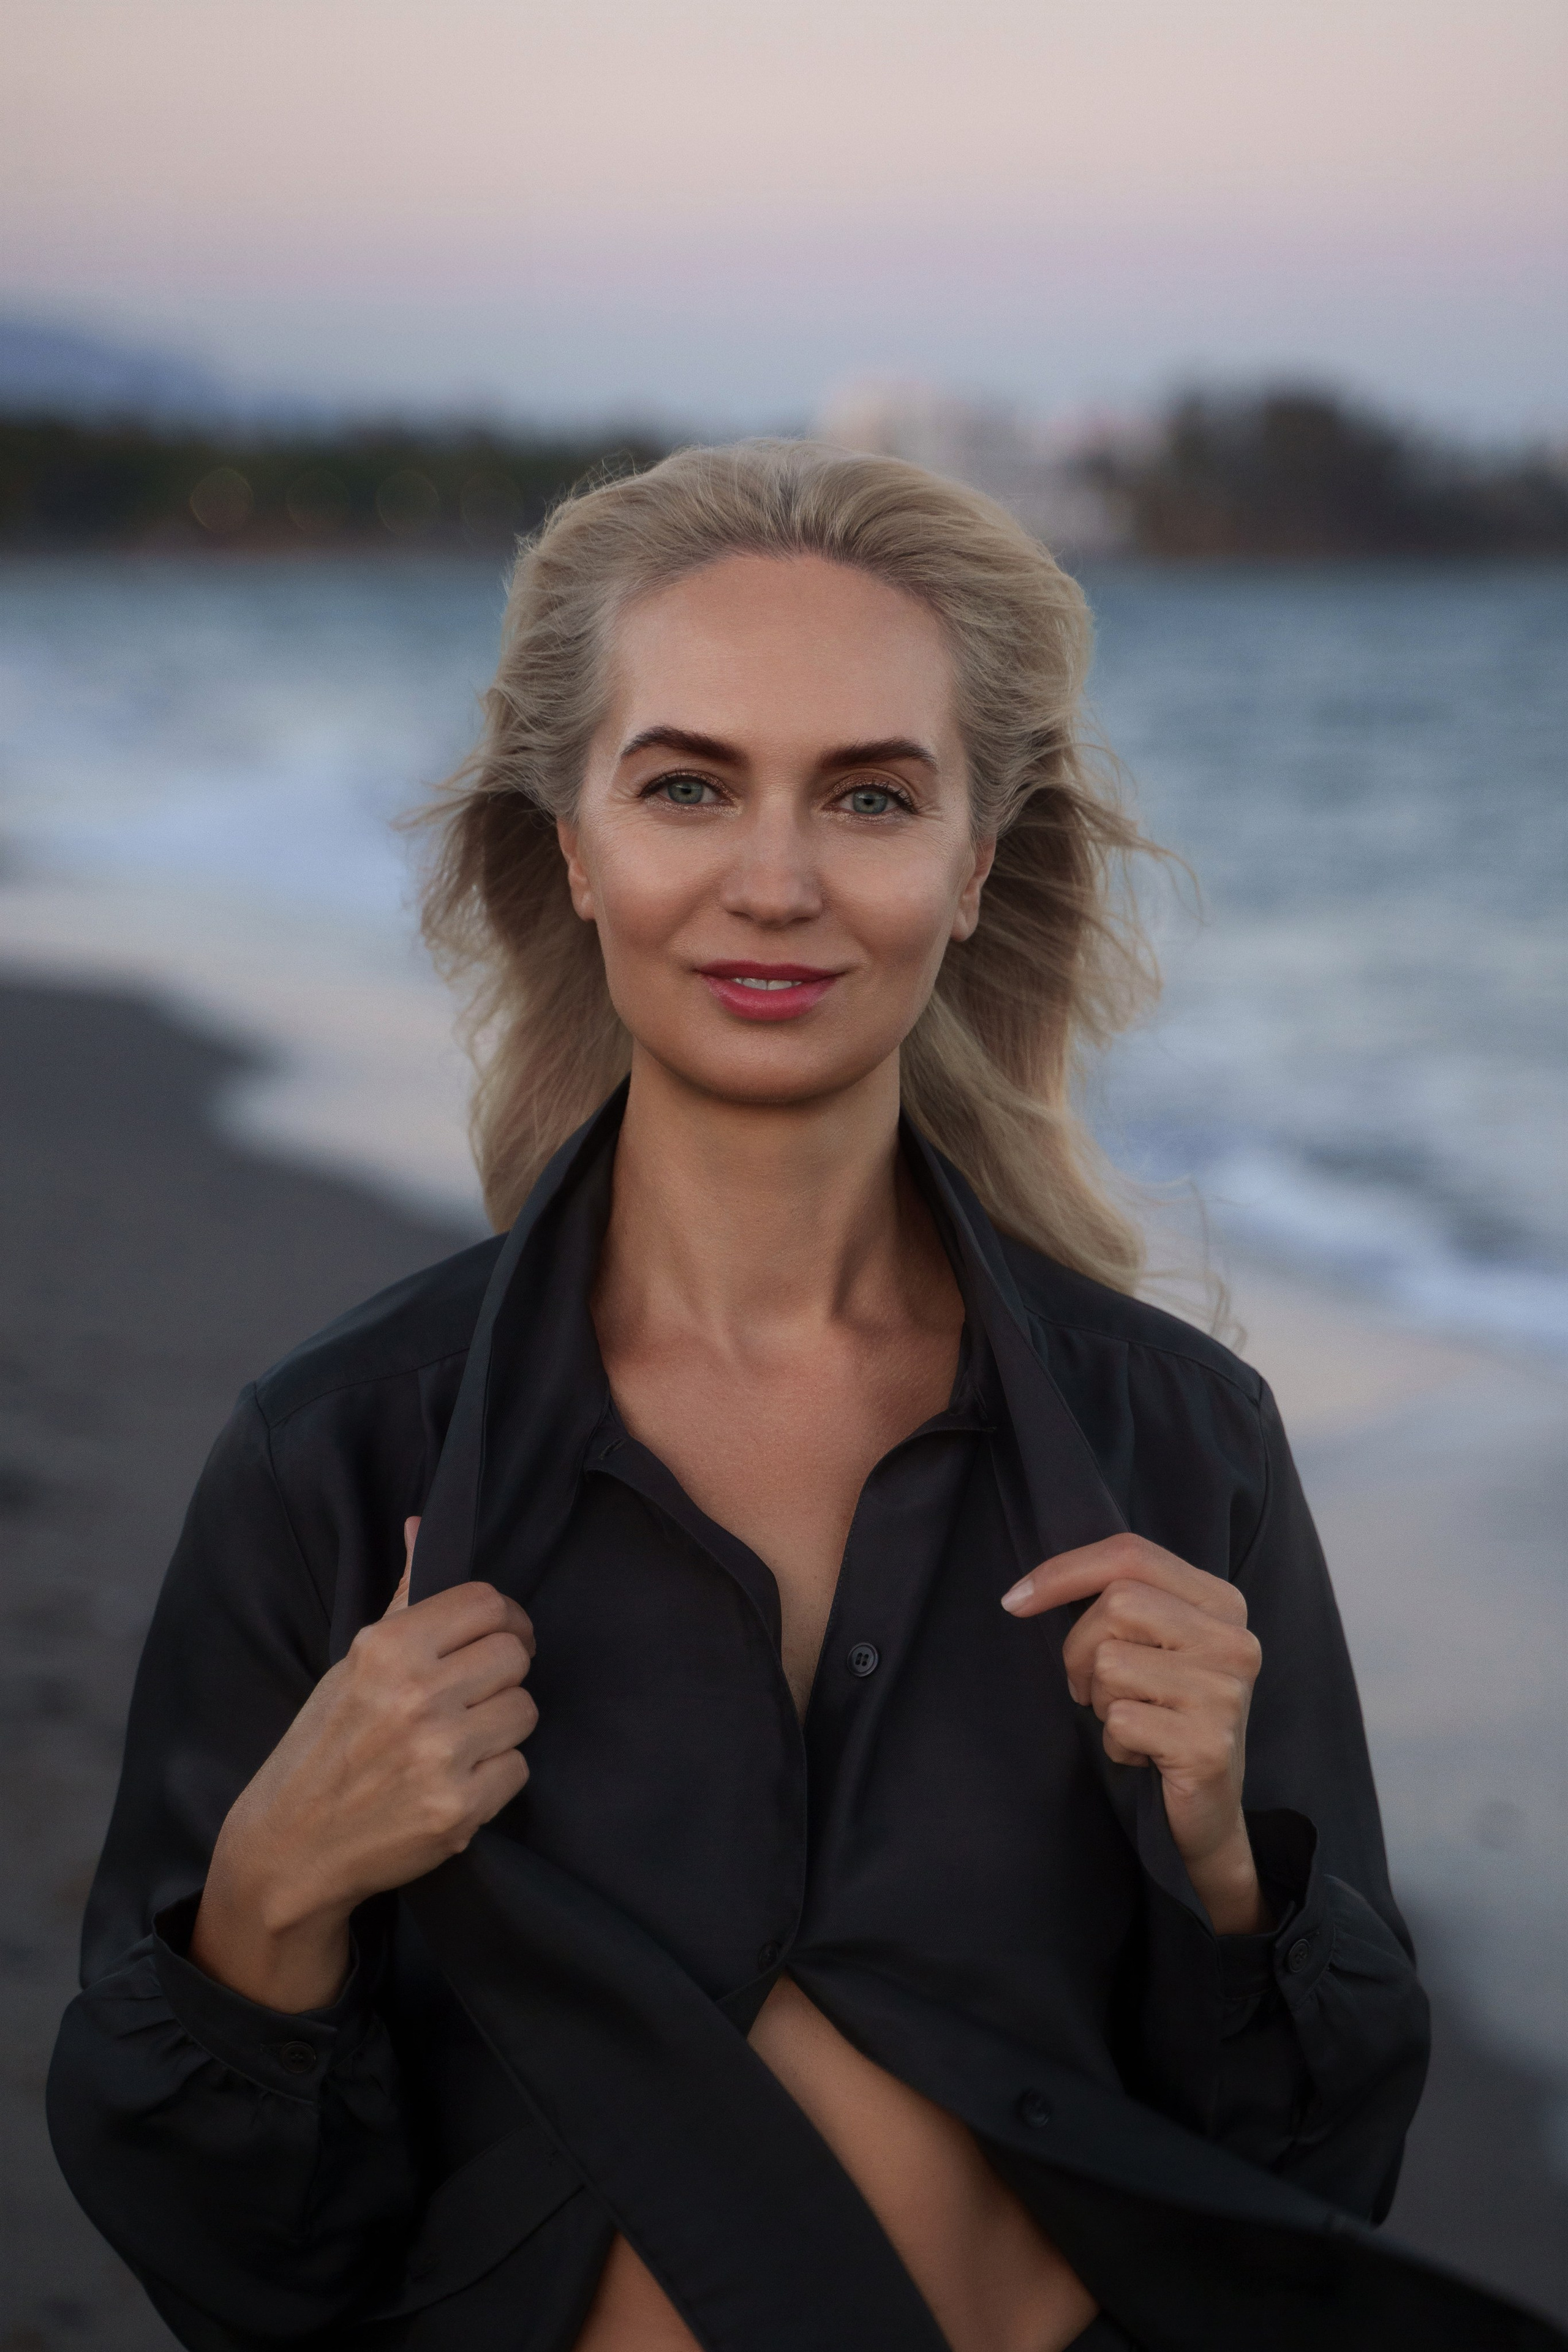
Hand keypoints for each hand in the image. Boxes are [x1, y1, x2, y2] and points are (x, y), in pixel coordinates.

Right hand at [190, 1518, 537, 2009]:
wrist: (290, 1848)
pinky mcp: (459, 1809)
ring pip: (525, 1711)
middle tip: (473, 1695)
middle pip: (515, 1655)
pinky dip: (496, 1778)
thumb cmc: (324, 1748)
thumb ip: (402, 1599)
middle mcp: (417, 1695)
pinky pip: (519, 1770)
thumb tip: (423, 1525)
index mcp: (387, 1648)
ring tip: (458, 1741)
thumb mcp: (353, 1665)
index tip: (499, 1638)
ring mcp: (441, 1754)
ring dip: (501, 1727)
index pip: (487, 1602)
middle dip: (502, 1674)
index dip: (504, 1620)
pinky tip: (455, 1783)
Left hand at [1002, 1534, 1267, 1934]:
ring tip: (1132, 1721)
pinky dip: (1115, 1742)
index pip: (1131, 1554)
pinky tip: (1142, 1754)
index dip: (1064, 1571)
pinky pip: (1120, 1721)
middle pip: (1118, 1604)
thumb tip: (1023, 1593)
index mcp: (1222, 1602)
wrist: (1209, 1809)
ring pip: (1111, 1663)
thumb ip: (1119, 1603)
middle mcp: (1234, 1640)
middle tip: (1091, 1689)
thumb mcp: (1153, 1645)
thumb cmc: (1167, 1715)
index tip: (1014, 1600)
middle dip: (1079, 1649)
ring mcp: (1225, 1692)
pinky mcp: (1209, 1744)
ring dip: (1101, 1701)